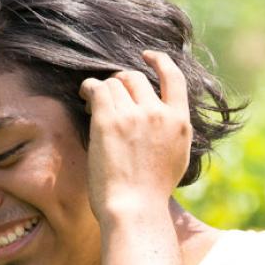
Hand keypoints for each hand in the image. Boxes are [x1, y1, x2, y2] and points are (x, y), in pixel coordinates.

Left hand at [79, 50, 191, 224]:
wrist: (135, 208)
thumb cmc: (150, 193)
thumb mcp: (176, 159)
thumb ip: (172, 133)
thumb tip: (161, 120)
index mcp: (180, 122)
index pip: (174, 79)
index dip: (160, 61)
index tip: (149, 55)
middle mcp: (159, 113)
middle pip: (135, 78)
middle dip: (120, 83)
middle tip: (108, 98)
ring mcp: (134, 115)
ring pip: (114, 83)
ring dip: (102, 89)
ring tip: (93, 104)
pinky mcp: (109, 120)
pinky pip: (96, 88)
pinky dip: (88, 88)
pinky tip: (84, 96)